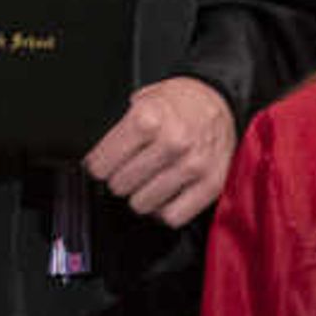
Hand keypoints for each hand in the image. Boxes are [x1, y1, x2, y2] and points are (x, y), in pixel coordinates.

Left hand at [83, 75, 237, 225]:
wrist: (221, 101)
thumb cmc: (180, 102)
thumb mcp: (143, 99)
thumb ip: (120, 127)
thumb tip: (94, 160)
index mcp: (148, 118)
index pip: (101, 165)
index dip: (97, 166)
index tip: (100, 166)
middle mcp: (172, 142)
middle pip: (120, 186)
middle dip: (120, 179)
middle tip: (128, 170)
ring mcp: (193, 165)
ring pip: (143, 204)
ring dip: (141, 196)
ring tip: (147, 181)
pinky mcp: (211, 184)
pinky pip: (172, 216)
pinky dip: (164, 211)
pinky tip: (164, 195)